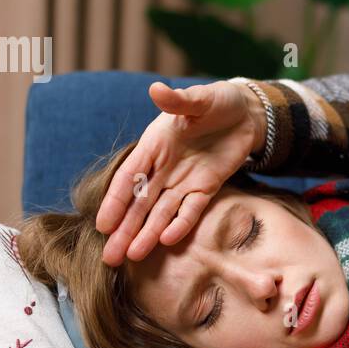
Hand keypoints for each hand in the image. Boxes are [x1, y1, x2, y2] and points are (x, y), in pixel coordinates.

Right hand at [95, 80, 263, 265]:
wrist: (246, 113)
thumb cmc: (217, 101)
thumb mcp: (200, 98)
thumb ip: (179, 100)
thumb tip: (156, 89)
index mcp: (154, 146)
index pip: (129, 178)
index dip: (115, 201)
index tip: (102, 225)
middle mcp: (163, 168)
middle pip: (140, 204)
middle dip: (124, 229)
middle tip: (109, 258)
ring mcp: (184, 181)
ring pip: (161, 213)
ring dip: (147, 234)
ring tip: (132, 257)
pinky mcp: (206, 189)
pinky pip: (191, 211)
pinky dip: (181, 225)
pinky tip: (167, 242)